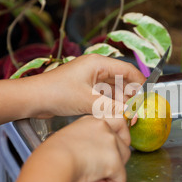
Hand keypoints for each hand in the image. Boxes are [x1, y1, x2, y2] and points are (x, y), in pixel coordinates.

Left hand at [27, 54, 144, 118]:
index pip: (126, 70)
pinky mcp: (83, 90)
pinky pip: (103, 96)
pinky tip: (114, 115)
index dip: (139, 82)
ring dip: (119, 102)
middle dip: (130, 96)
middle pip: (120, 81)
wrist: (32, 99)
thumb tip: (130, 115)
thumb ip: (112, 108)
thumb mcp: (88, 102)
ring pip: (112, 90)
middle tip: (136, 112)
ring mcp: (89, 79)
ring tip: (126, 117)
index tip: (148, 96)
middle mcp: (95, 69)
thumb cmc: (57, 93)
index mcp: (98, 63)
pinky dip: (109, 105)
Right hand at [37, 115, 130, 181]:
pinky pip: (120, 180)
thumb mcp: (70, 138)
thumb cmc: (52, 155)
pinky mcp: (114, 161)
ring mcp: (111, 142)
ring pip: (123, 162)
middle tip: (95, 169)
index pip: (119, 122)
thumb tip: (97, 156)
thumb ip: (88, 141)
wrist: (53, 163)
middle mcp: (104, 127)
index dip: (121, 137)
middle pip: (123, 146)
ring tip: (90, 177)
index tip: (113, 149)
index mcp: (93, 121)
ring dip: (110, 173)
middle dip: (114, 160)